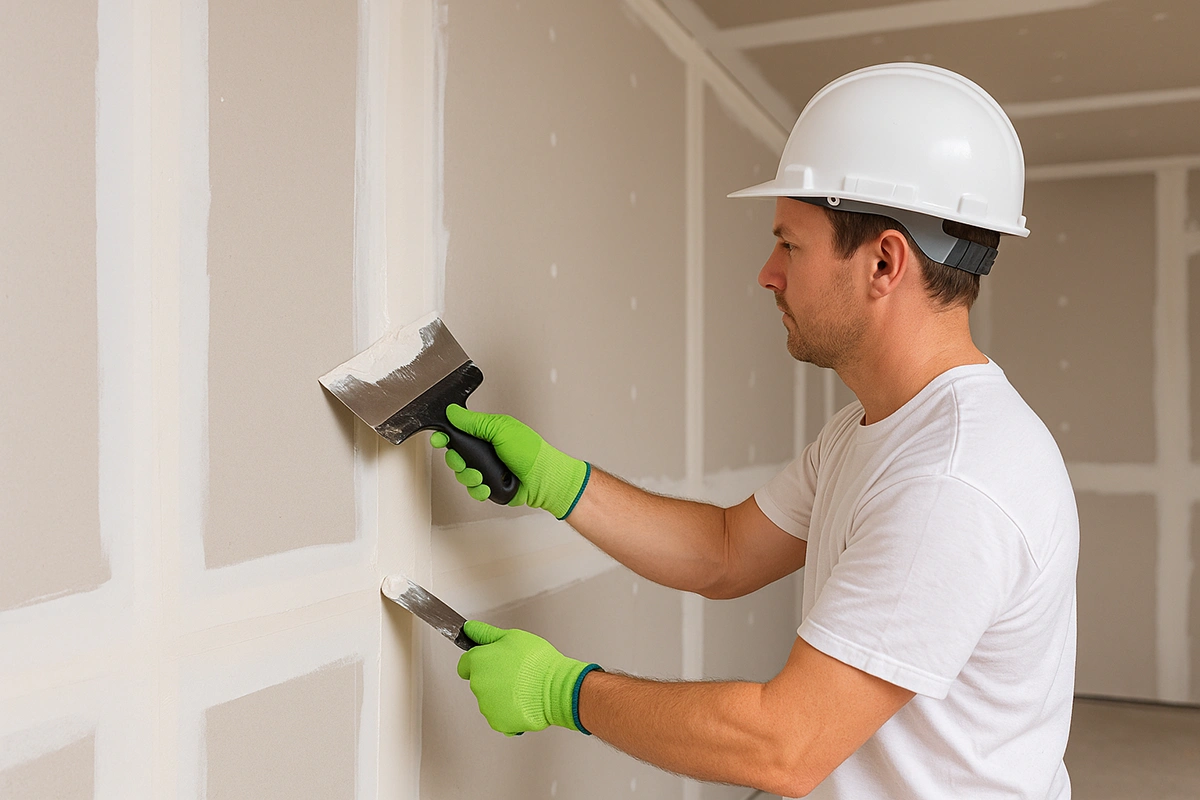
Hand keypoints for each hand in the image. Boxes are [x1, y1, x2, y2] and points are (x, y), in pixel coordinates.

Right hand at [431, 405, 590, 518]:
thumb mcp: (500, 430)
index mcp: (487, 433)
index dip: (444, 435)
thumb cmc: (531, 452)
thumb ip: (474, 422)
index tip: (438, 438)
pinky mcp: (490, 485)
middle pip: (455, 455)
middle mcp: (485, 450)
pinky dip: (478, 490)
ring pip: (462, 474)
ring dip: (469, 477)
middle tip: (463, 462)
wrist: (544, 479)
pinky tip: (487, 486)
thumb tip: (453, 412)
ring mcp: (487, 468)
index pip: (458, 431)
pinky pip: (473, 490)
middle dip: (456, 460)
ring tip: (482, 476)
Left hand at [456, 621, 601, 735]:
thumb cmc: (537, 661)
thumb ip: (486, 634)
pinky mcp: (497, 723)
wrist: (556, 688)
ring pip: (489, 700)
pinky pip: (499, 716)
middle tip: (514, 673)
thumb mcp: (513, 637)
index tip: (493, 662)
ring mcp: (486, 706)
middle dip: (492, 677)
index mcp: (478, 662)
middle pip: (478, 682)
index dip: (479, 661)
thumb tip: (469, 629)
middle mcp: (478, 685)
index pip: (465, 664)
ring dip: (500, 695)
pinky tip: (523, 702)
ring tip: (522, 688)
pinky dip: (509, 712)